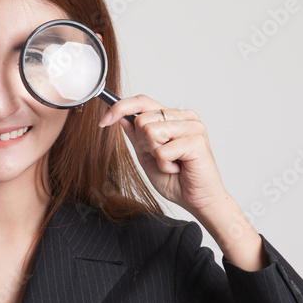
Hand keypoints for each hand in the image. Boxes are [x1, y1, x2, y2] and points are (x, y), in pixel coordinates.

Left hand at [98, 94, 229, 216]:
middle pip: (142, 119)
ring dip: (155, 155)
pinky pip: (162, 150)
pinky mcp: (196, 140)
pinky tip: (178, 169)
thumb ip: (136, 135)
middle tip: (162, 158)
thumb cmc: (176, 180)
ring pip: (150, 131)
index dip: (120, 108)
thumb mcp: (147, 155)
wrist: (198, 200)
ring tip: (172, 163)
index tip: (104, 121)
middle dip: (144, 144)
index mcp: (173, 117)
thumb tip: (120, 117)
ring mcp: (192, 126)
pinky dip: (165, 165)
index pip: (142, 101)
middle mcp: (184, 116)